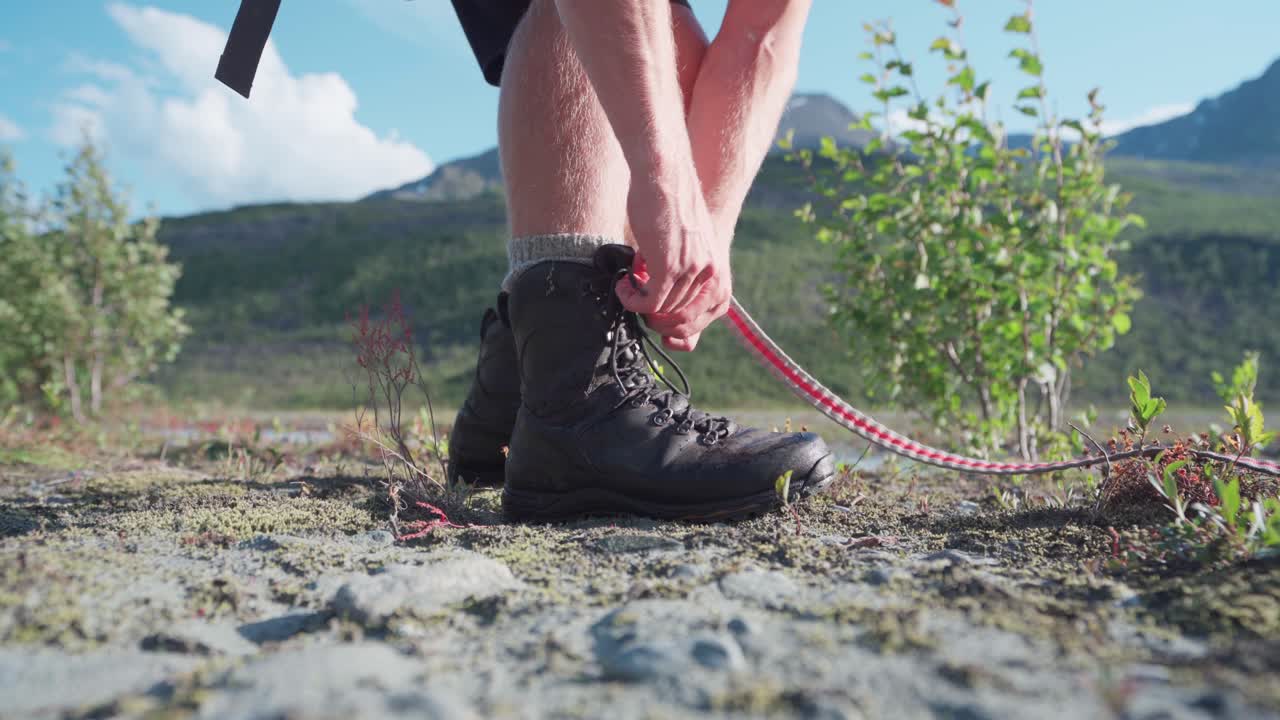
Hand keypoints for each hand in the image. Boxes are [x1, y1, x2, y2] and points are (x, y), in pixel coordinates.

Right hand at [616, 171, 731, 350]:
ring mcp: (690, 270)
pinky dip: (633, 300)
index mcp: (716, 268)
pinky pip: (650, 302)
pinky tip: (623, 286)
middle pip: (681, 317)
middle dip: (655, 315)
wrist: (664, 173)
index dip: (677, 323)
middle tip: (636, 299)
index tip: (655, 315)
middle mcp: (709, 272)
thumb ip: (684, 270)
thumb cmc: (668, 202)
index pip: (704, 315)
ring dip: (640, 303)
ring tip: (627, 284)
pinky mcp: (668, 265)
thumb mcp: (685, 242)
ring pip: (663, 311)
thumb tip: (665, 299)